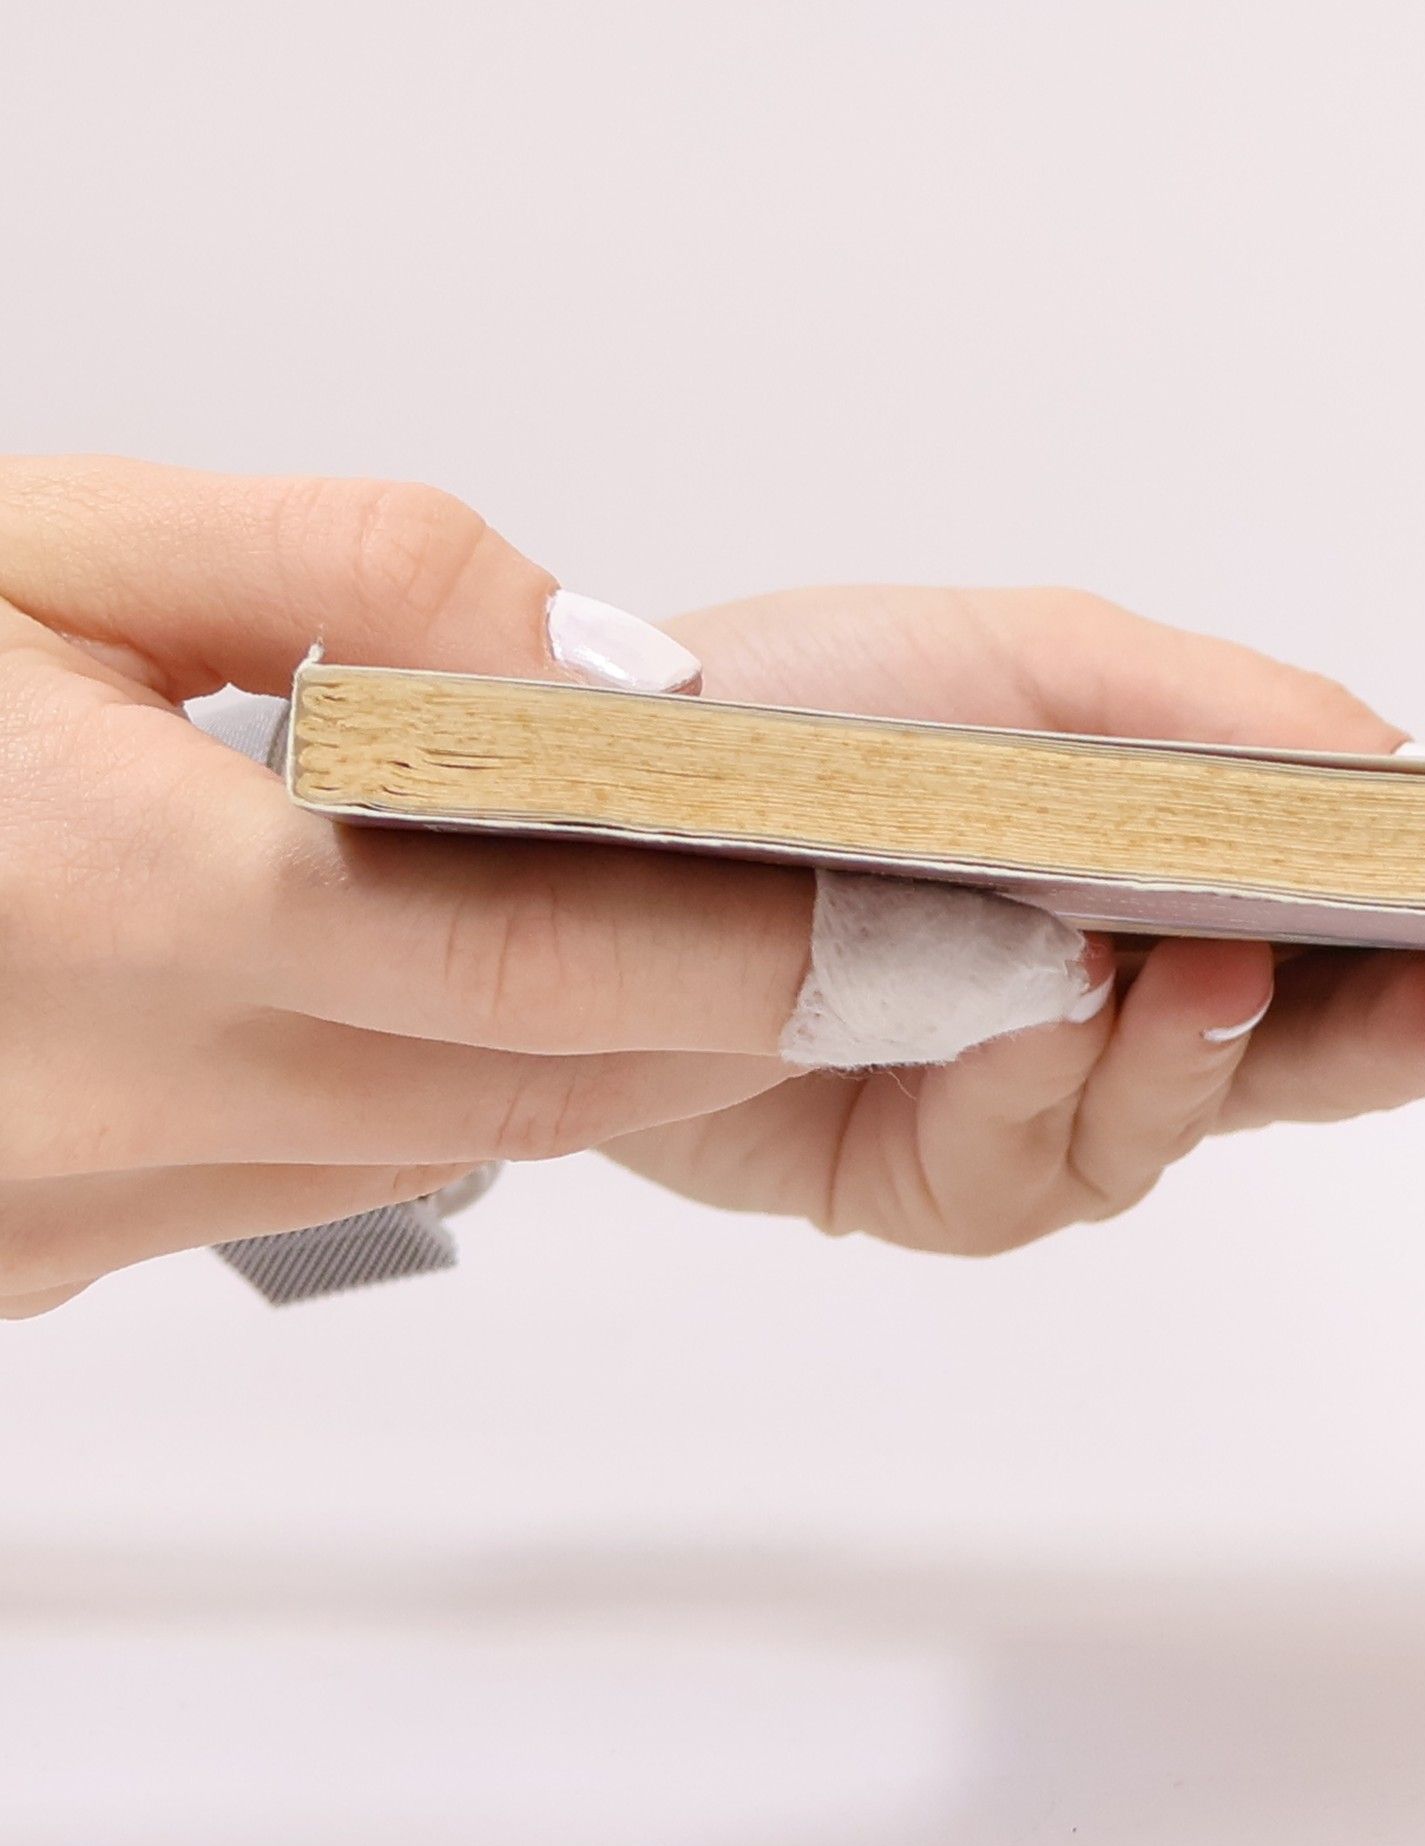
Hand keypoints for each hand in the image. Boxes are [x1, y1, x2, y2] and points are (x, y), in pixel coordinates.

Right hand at [0, 458, 830, 1314]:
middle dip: (705, 1027)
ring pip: (430, 1146)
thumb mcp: (52, 543)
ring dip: (584, 1064)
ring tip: (698, 954)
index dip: (732, 946)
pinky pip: (310, 1178)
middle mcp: (102, 1099)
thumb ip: (356, 576)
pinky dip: (426, 1094)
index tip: (860, 909)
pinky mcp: (42, 1241)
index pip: (533, 965)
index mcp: (121, 905)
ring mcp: (66, 1201)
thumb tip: (598, 670)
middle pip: (518, 1089)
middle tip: (843, 946)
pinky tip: (458, 997)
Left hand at [603, 588, 1424, 1254]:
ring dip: (1212, 1054)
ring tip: (1216, 972)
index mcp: (1184, 884)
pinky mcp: (937, 1178)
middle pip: (1326, 1059)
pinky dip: (1042, 1088)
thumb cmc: (799, 720)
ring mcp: (1040, 1106)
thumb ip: (1218, 716)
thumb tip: (1402, 769)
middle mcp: (1135, 1007)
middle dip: (1417, 1036)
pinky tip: (1036, 1016)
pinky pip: (1031, 1164)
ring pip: (1185, 1123)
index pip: (1386, 951)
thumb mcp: (1025, 669)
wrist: (582, 822)